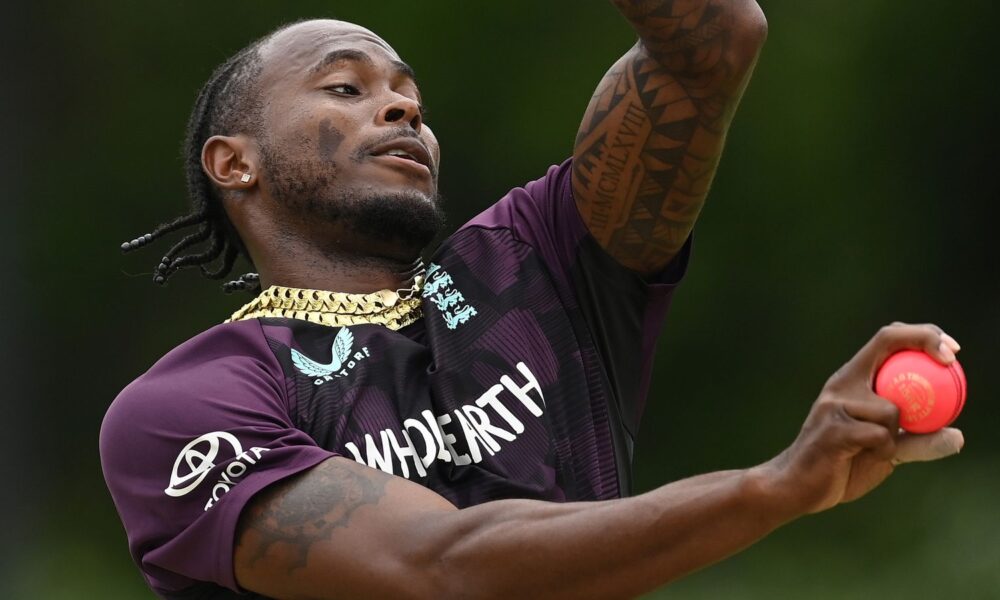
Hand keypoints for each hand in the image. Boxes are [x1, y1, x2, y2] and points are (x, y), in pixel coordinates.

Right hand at [759, 323, 964, 514]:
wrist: (795, 486)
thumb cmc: (841, 465)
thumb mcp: (885, 449)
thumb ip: (916, 439)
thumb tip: (957, 436)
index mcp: (851, 380)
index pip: (886, 340)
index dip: (920, 336)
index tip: (951, 350)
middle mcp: (841, 384)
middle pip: (886, 343)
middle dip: (924, 339)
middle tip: (952, 357)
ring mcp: (834, 403)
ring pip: (892, 408)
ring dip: (896, 436)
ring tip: (873, 450)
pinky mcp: (832, 428)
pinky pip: (881, 436)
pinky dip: (884, 452)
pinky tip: (858, 458)